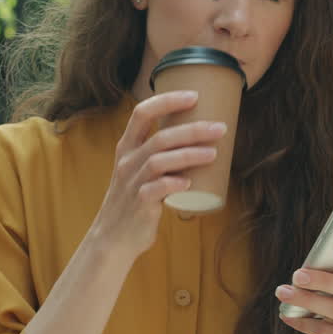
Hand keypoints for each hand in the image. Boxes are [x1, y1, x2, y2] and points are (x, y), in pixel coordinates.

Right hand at [90, 91, 227, 260]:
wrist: (112, 238)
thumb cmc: (135, 200)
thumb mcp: (139, 170)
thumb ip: (162, 155)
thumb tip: (201, 140)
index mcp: (127, 147)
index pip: (142, 113)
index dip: (167, 101)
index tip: (194, 95)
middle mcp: (127, 161)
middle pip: (160, 137)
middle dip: (192, 130)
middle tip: (220, 128)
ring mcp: (132, 183)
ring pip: (159, 161)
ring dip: (189, 155)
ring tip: (214, 153)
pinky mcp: (138, 204)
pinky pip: (155, 190)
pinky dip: (172, 184)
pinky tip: (188, 182)